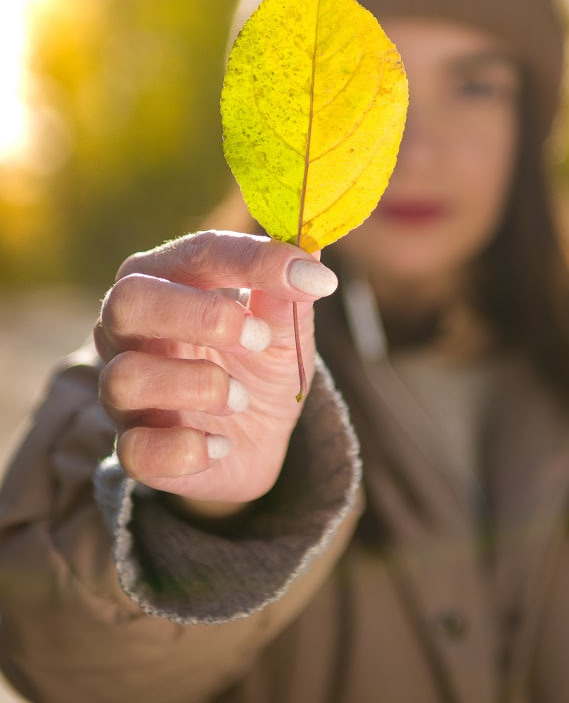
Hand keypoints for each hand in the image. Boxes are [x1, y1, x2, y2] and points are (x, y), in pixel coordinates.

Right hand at [95, 230, 337, 513]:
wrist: (257, 437)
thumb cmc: (259, 361)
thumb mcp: (284, 327)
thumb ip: (289, 294)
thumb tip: (312, 257)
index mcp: (169, 278)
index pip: (197, 252)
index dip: (253, 260)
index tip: (311, 279)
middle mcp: (131, 328)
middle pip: (127, 301)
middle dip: (199, 316)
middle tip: (257, 338)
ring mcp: (121, 389)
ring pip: (125, 378)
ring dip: (199, 387)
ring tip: (240, 399)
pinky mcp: (133, 447)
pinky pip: (136, 450)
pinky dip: (188, 449)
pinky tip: (220, 445)